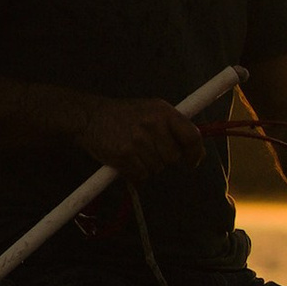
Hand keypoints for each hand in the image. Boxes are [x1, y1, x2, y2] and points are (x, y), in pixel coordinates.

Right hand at [75, 94, 206, 186]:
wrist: (90, 117)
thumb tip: (196, 151)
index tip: (192, 161)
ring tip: (134, 151)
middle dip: (163, 159)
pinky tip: (126, 159)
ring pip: (157, 168)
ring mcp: (138, 140)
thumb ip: (173, 126)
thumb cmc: (124, 115)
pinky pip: (140, 175)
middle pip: (173, 158)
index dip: (195, 153)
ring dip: (147, 165)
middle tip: (149, 150)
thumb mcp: (151, 110)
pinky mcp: (124, 155)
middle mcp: (153, 124)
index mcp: (164, 111)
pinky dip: (134, 172)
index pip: (192, 137)